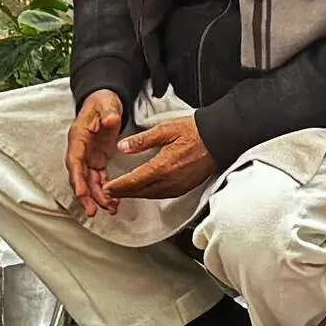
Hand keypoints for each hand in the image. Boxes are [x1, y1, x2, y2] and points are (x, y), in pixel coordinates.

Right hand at [63, 89, 131, 216]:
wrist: (104, 102)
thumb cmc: (102, 102)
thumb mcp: (107, 104)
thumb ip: (108, 113)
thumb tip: (111, 120)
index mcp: (78, 138)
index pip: (75, 160)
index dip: (77, 178)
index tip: (80, 192)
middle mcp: (80, 150)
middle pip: (79, 176)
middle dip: (85, 195)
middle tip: (92, 211)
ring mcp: (88, 157)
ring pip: (89, 182)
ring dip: (97, 197)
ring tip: (109, 209)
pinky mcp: (97, 161)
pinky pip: (99, 180)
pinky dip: (105, 191)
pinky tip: (113, 202)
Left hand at [101, 108, 218, 207]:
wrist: (218, 139)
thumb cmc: (194, 132)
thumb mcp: (165, 130)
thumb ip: (142, 140)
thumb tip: (123, 147)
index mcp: (162, 167)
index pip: (134, 181)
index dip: (119, 186)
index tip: (107, 188)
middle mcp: (169, 181)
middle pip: (140, 192)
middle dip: (123, 193)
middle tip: (110, 193)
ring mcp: (178, 186)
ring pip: (151, 195)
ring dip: (136, 195)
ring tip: (124, 193)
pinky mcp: (185, 188)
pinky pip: (162, 195)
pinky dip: (149, 194)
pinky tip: (145, 190)